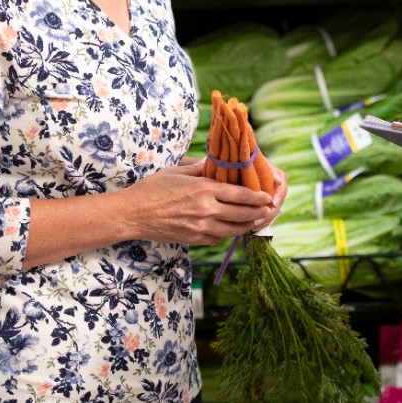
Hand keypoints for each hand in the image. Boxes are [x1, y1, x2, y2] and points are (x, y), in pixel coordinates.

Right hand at [122, 163, 273, 245]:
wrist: (133, 214)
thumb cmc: (152, 188)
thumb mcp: (178, 171)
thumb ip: (201, 168)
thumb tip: (216, 163)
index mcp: (204, 189)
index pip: (240, 194)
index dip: (257, 197)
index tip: (267, 197)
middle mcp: (206, 210)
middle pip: (241, 214)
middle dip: (257, 213)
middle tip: (268, 211)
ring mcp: (200, 227)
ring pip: (232, 230)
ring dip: (246, 226)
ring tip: (256, 222)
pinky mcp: (193, 239)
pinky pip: (217, 238)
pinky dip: (227, 234)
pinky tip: (232, 230)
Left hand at [252, 163, 288, 232]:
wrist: (241, 164)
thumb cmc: (250, 161)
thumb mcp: (259, 162)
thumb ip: (269, 170)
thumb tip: (279, 181)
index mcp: (279, 178)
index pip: (282, 190)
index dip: (278, 199)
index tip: (272, 205)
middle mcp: (277, 189)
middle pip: (276, 206)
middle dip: (268, 215)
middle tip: (258, 223)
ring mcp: (271, 198)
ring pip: (271, 213)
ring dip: (263, 221)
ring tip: (253, 227)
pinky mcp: (263, 205)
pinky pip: (264, 215)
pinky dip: (259, 221)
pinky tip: (251, 227)